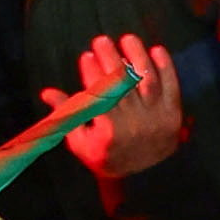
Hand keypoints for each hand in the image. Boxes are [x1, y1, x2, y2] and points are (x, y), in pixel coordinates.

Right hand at [65, 36, 187, 186]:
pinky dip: (165, 67)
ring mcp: (156, 118)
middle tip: (101, 40)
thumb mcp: (81, 142)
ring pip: (147, 81)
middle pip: (122, 84)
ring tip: (128, 39)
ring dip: (137, 56)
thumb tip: (47, 93)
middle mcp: (134, 123)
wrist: (144, 181)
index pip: (100, 95)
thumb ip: (67, 116)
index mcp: (110, 130)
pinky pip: (171, 87)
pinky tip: (156, 50)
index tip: (86, 56)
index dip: (92, 74)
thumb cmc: (106, 156)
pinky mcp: (173, 115)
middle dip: (111, 59)